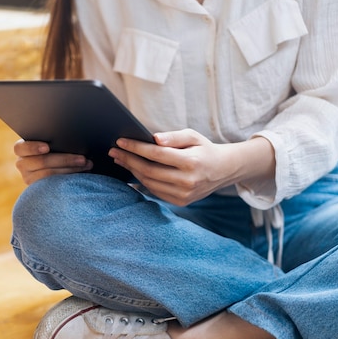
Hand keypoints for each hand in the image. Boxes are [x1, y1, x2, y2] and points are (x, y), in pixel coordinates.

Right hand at [14, 139, 92, 184]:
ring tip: (87, 165)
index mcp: (22, 149)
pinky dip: (69, 179)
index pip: (20, 148)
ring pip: (50, 175)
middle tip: (83, 158)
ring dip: (71, 169)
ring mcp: (29, 178)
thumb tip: (67, 135)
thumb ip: (54, 139)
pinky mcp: (39, 189)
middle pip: (41, 162)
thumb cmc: (56, 146)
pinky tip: (82, 176)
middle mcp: (23, 164)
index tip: (47, 147)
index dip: (33, 147)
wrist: (56, 165)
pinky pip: (54, 186)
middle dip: (65, 159)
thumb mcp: (51, 141)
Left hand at [108, 129, 274, 205]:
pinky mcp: (180, 202)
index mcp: (191, 162)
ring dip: (132, 171)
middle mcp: (187, 181)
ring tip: (121, 160)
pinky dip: (141, 182)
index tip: (120, 142)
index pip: (156, 154)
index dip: (136, 148)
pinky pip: (155, 191)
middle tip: (114, 151)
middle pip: (149, 171)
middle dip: (128, 160)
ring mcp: (184, 195)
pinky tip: (132, 172)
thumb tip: (153, 139)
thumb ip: (173, 137)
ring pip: (149, 183)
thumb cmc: (204, 149)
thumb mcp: (193, 136)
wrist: (223, 170)